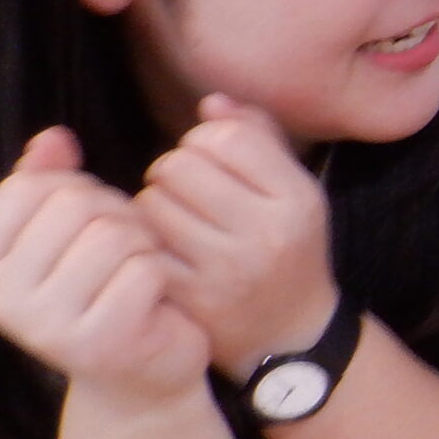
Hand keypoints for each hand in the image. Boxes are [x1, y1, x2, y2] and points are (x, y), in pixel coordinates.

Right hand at [0, 128, 209, 400]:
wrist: (140, 376)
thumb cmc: (105, 291)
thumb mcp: (68, 235)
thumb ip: (51, 182)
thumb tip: (53, 137)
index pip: (29, 187)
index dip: (78, 191)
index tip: (92, 223)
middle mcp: (2, 298)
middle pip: (74, 204)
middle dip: (116, 215)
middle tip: (128, 249)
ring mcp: (45, 324)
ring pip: (113, 234)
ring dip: (143, 244)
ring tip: (140, 272)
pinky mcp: (98, 342)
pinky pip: (144, 270)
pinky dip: (160, 276)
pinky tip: (154, 301)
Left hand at [137, 95, 337, 381]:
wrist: (290, 335)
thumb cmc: (288, 249)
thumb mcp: (295, 192)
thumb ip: (259, 139)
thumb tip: (210, 103)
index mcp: (298, 200)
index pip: (224, 138)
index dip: (205, 142)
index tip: (212, 163)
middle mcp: (267, 233)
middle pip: (180, 164)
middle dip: (174, 171)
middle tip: (186, 193)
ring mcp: (226, 270)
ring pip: (152, 201)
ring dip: (153, 204)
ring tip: (175, 220)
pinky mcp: (190, 297)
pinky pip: (140, 243)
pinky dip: (141, 238)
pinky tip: (160, 246)